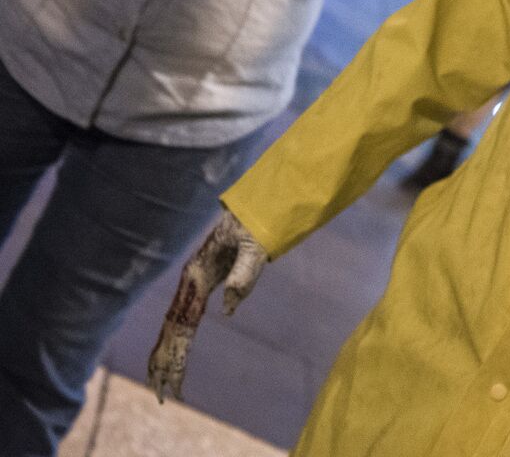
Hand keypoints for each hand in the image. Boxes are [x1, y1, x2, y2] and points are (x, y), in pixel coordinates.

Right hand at [147, 211, 267, 402]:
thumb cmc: (255, 224)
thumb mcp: (254, 246)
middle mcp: (189, 283)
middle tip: (166, 395)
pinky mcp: (202, 284)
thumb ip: (245, 274)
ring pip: (174, 326)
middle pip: (171, 330)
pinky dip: (177, 340)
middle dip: (165, 362)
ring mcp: (193, 284)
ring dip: (166, 355)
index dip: (176, 355)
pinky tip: (174, 356)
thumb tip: (229, 310)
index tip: (173, 382)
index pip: (182, 325)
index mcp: (197, 277)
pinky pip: (186, 317)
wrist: (253, 205)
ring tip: (162, 386)